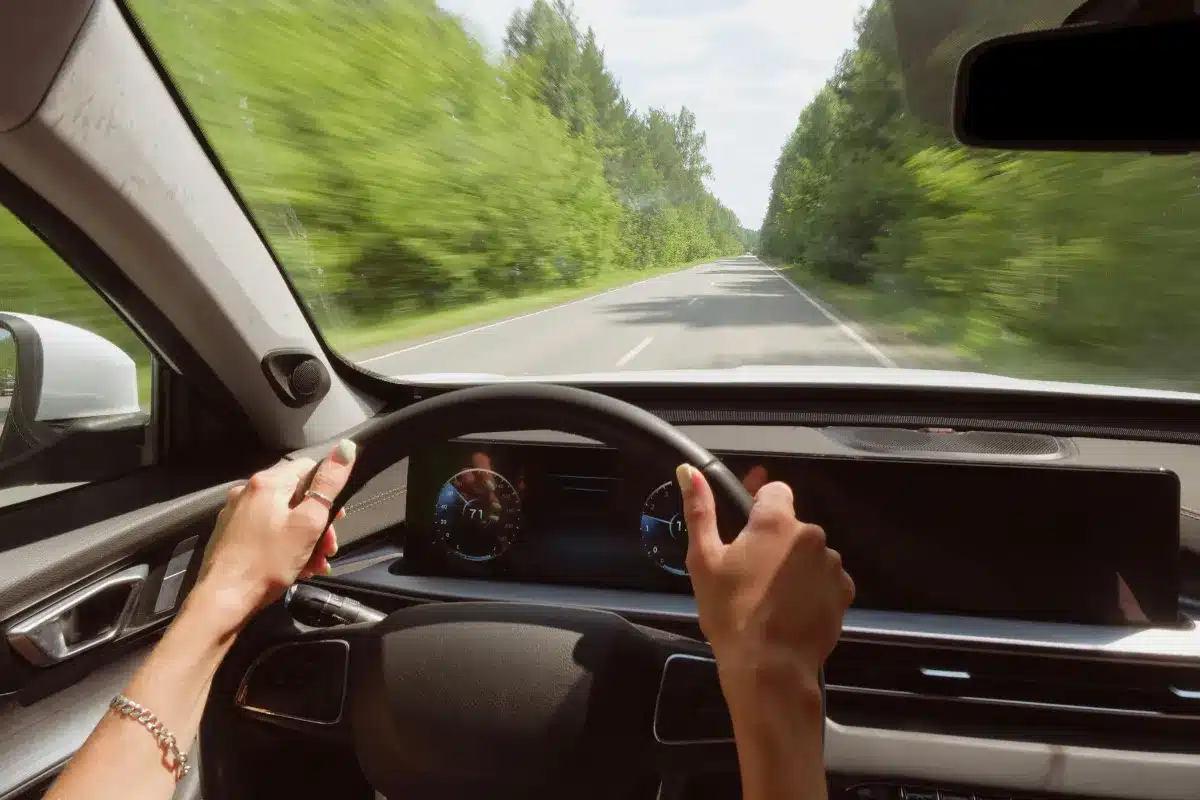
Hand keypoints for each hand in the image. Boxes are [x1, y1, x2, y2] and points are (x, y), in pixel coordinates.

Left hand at [192, 439, 356, 632]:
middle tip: (327, 550)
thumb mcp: (308, 523)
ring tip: (313, 565)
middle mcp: (246, 492)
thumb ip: (328, 485)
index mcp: (266, 483)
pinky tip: (292, 567)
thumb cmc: (268, 562)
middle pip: (295, 497)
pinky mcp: (229, 536)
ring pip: (281, 518)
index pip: (308, 468)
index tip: (338, 519)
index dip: (328, 491)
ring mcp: (234, 514)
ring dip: (303, 539)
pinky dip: (283, 546)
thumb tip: (345, 448)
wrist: (223, 601)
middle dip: (317, 523)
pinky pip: (265, 533)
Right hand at [678, 464, 853, 704]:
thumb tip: (688, 470)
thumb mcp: (704, 561)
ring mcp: (832, 564)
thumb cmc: (730, 612)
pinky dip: (813, 588)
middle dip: (774, 542)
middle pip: (791, 525)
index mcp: (775, 521)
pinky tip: (793, 610)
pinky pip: (826, 579)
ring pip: (809, 553)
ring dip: (794, 565)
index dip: (759, 505)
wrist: (770, 668)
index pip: (775, 490)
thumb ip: (700, 510)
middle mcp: (811, 534)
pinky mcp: (844, 592)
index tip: (746, 530)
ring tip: (772, 598)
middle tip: (751, 574)